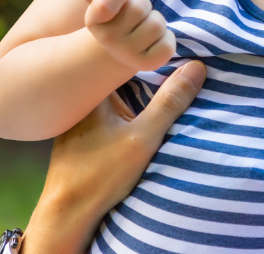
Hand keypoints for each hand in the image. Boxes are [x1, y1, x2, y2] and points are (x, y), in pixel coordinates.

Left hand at [22, 60, 207, 253]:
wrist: (66, 214)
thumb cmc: (99, 175)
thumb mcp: (143, 137)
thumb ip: (170, 102)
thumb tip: (196, 67)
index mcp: (91, 88)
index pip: (124, 57)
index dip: (148, 52)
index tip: (174, 49)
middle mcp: (82, 96)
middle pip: (120, 74)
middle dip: (146, 71)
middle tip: (178, 64)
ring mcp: (80, 114)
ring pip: (116, 92)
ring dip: (137, 91)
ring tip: (166, 84)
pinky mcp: (83, 131)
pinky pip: (110, 108)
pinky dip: (126, 106)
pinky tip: (141, 113)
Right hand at [56, 0, 175, 71]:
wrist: (123, 49)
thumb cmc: (115, 16)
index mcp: (95, 22)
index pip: (106, 2)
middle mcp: (109, 40)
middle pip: (141, 7)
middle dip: (142, 6)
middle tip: (135, 16)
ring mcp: (128, 54)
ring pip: (157, 23)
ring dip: (155, 21)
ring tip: (143, 28)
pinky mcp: (150, 64)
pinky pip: (168, 42)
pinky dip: (166, 39)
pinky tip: (154, 42)